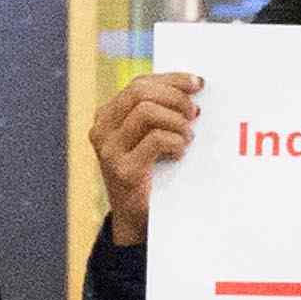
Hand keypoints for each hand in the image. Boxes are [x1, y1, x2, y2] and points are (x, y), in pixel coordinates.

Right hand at [90, 66, 198, 244]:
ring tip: (188, 137)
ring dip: (176, 121)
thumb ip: (159, 113)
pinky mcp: (123, 170)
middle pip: (140, 92)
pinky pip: (156, 139)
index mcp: (107, 116)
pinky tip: (179, 154)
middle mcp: (102, 130)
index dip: (171, 80)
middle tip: (195, 114)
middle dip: (175, 97)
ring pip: (146, 111)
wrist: (137, 220)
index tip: (198, 84)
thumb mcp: (149, 137)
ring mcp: (109, 151)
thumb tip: (192, 91)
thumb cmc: (150, 173)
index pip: (139, 84)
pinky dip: (175, 143)